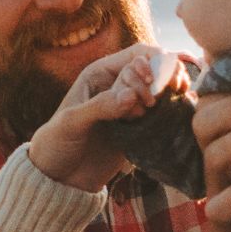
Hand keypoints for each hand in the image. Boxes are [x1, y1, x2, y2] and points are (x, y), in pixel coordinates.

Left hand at [29, 43, 184, 192]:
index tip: (150, 81)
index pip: (136, 55)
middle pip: (156, 70)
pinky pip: (163, 115)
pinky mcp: (141, 129)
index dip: (151, 62)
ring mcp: (132, 108)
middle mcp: (119, 86)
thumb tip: (132, 95)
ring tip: (160, 110)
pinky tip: (174, 118)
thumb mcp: (71, 122)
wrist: (59, 177)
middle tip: (156, 100)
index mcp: (101, 74)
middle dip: (163, 79)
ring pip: (162, 92)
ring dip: (169, 96)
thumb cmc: (56, 143)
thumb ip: (100, 106)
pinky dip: (172, 113)